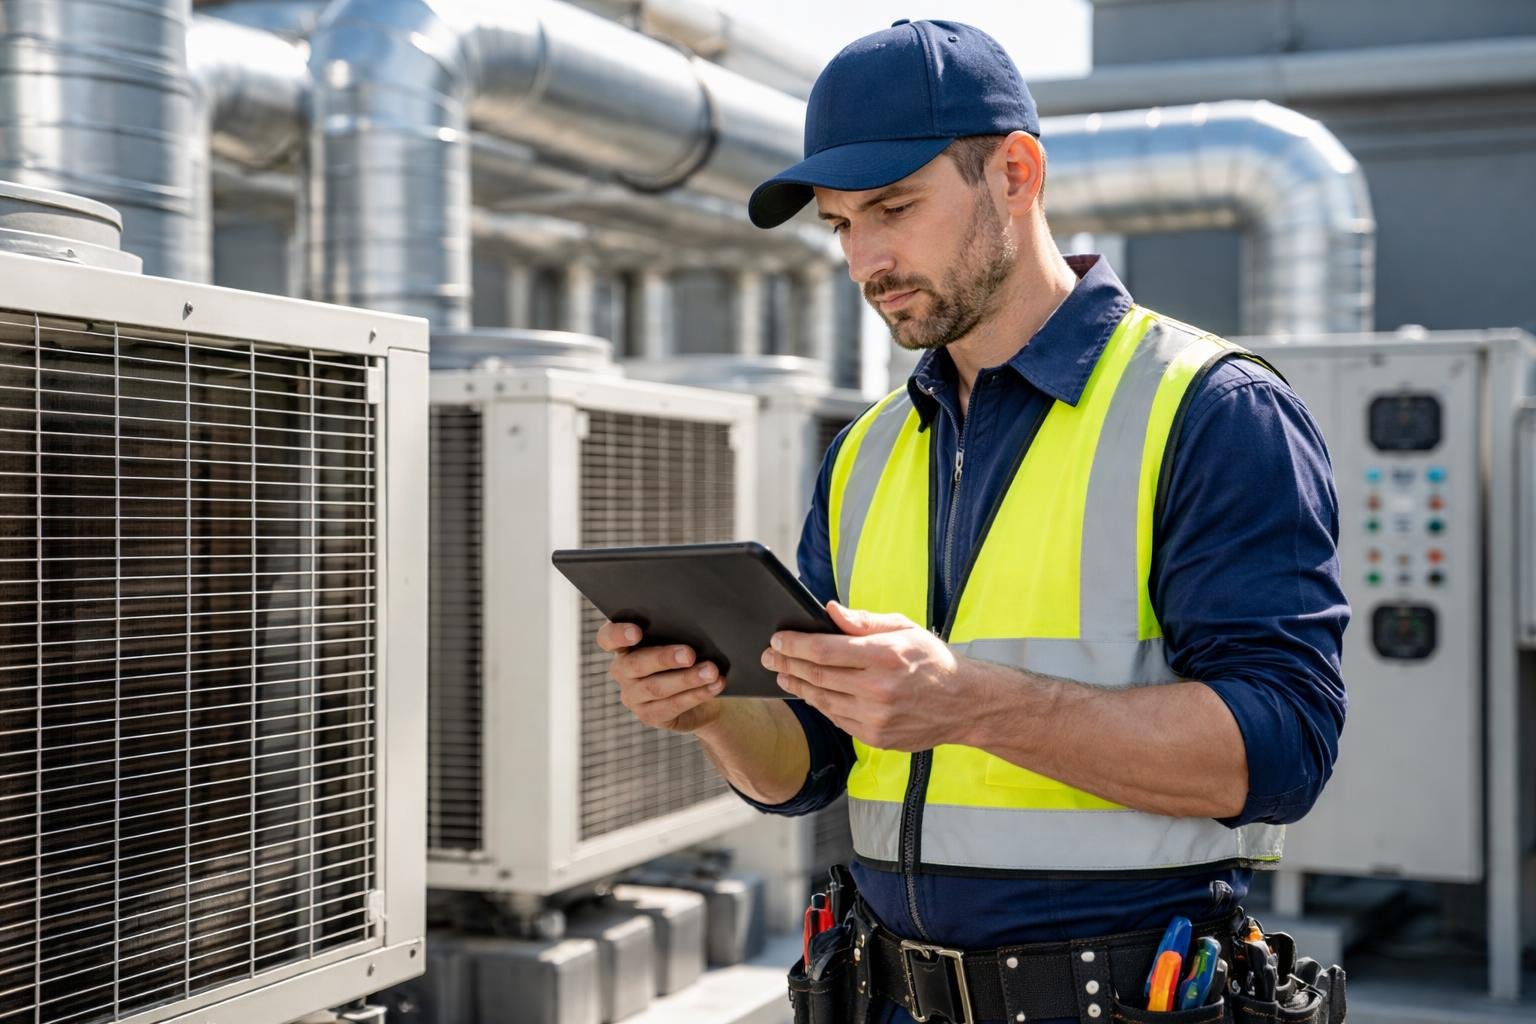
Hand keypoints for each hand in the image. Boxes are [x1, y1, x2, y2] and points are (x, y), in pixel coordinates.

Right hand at [597, 621, 726, 732]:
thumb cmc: (688, 655)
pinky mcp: (649, 715)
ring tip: (711, 671)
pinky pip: (672, 706)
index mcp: (624, 646)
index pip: (608, 638)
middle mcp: (622, 671)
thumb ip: (678, 632)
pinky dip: (697, 695)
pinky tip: (715, 685)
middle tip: (689, 654)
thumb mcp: (680, 640)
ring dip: (687, 679)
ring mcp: (633, 696)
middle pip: (637, 664)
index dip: (618, 634)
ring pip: (657, 687)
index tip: (637, 632)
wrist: (702, 690)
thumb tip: (696, 626)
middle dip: (664, 658)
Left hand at [762, 602, 966, 750]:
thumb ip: (864, 621)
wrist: (965, 704)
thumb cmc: (933, 661)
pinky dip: (820, 704)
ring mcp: (876, 718)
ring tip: (783, 672)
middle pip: (818, 676)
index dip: (796, 644)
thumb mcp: (905, 629)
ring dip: (798, 685)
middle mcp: (879, 689)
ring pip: (822, 700)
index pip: (826, 650)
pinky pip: (837, 718)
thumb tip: (830, 610)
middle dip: (788, 663)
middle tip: (770, 655)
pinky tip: (810, 692)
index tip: (778, 638)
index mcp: (886, 656)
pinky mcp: (876, 737)